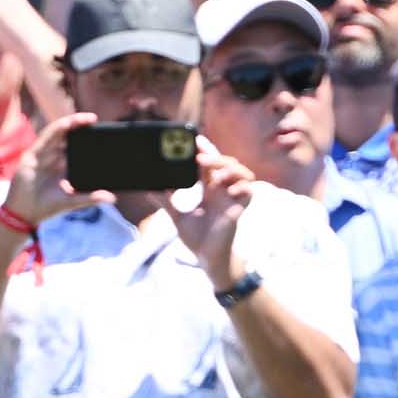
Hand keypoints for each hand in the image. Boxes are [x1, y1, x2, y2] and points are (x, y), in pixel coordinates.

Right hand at [1, 112, 115, 225]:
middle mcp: (52, 157)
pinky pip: (45, 138)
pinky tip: (67, 124)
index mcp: (61, 166)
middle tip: (93, 119)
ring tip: (85, 118)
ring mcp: (41, 155)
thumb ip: (91, 198)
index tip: (100, 131)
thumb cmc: (46, 207)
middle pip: (66, 136)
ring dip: (70, 124)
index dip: (84, 136)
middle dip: (79, 126)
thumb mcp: (72, 201)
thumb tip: (111, 197)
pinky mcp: (32, 155)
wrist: (25, 214)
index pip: (74, 146)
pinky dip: (56, 130)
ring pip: (56, 133)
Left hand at [162, 149, 255, 290]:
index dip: (205, 150)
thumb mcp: (177, 216)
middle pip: (226, 163)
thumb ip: (165, 201)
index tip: (194, 139)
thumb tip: (148, 189)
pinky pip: (249, 191)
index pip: (209, 164)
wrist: (207, 259)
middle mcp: (223, 191)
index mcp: (210, 190)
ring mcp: (233, 199)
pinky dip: (241, 186)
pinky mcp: (239, 210)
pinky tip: (227, 188)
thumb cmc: (197, 238)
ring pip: (242, 173)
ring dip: (229, 168)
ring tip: (213, 173)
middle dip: (215, 157)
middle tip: (198, 157)